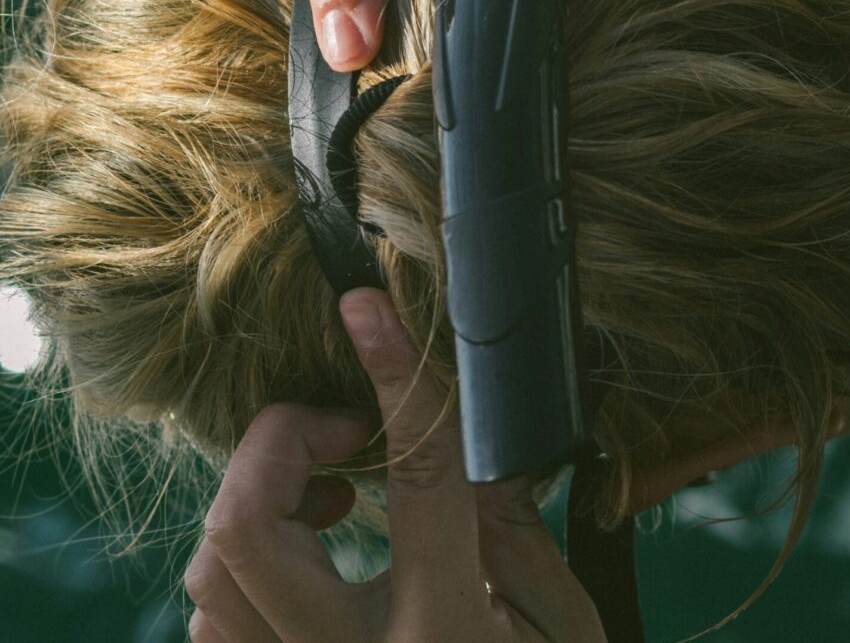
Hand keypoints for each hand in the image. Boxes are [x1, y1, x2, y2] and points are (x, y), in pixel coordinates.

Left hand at [184, 287, 607, 641]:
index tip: (366, 308)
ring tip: (333, 495)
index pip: (418, 475)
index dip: (394, 376)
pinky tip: (310, 555)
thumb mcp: (566, 632)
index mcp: (450, 633)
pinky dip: (249, 564)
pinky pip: (215, 625)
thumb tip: (474, 444)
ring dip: (265, 500)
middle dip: (281, 443)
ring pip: (214, 576)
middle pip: (247, 527)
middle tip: (343, 433)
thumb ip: (519, 532)